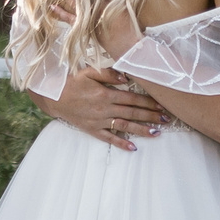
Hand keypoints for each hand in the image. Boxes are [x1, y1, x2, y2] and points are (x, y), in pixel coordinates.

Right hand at [38, 65, 164, 150]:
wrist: (53, 97)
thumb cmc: (71, 82)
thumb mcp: (88, 71)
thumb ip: (108, 73)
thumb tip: (126, 77)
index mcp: (106, 94)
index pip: (132, 99)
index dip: (148, 102)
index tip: (162, 105)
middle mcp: (104, 109)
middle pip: (132, 113)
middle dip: (151, 116)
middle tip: (166, 120)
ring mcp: (99, 121)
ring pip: (124, 127)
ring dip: (141, 130)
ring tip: (157, 133)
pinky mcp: (92, 129)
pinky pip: (108, 138)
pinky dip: (121, 144)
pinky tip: (133, 148)